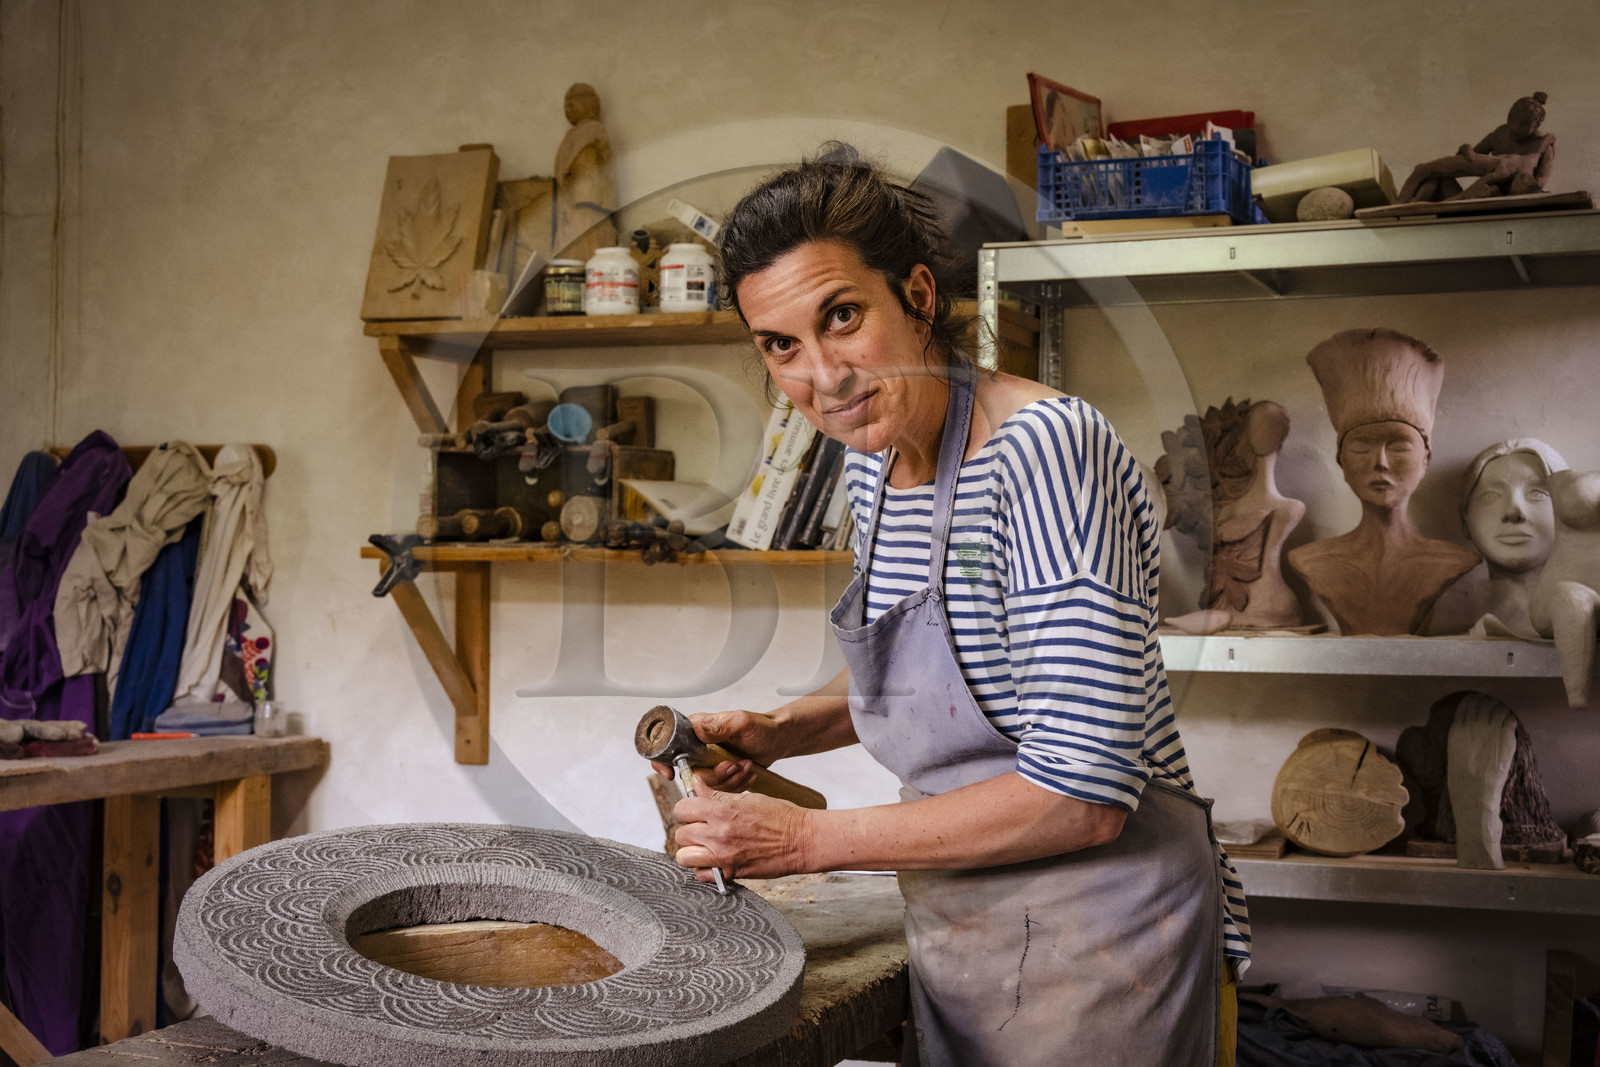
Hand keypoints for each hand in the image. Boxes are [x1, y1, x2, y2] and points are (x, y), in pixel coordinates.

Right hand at [648, 709, 786, 792]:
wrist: (778, 739)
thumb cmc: (762, 727)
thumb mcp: (741, 723)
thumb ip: (718, 726)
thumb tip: (696, 728)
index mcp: (695, 730)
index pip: (668, 746)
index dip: (665, 762)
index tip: (672, 773)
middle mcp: (698, 746)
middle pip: (690, 773)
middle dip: (713, 775)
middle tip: (732, 766)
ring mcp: (709, 762)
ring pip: (706, 785)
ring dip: (728, 781)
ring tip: (745, 767)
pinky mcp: (719, 774)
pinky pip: (719, 790)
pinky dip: (735, 786)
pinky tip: (747, 773)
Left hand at [672, 789, 813, 880]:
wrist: (802, 839)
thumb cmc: (780, 816)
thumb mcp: (748, 798)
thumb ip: (718, 796)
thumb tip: (698, 786)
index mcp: (722, 811)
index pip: (682, 808)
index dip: (687, 808)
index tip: (693, 810)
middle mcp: (718, 834)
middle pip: (680, 833)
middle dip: (688, 829)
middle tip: (701, 828)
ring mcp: (723, 856)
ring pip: (684, 856)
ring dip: (691, 850)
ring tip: (703, 846)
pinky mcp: (730, 873)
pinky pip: (700, 875)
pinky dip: (703, 869)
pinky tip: (713, 861)